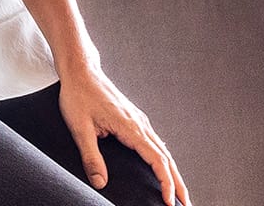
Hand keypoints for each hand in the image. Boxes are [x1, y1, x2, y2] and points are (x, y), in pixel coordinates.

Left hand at [57, 69, 190, 205]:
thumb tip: (100, 182)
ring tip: (178, 192)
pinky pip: (155, 143)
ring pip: (163, 150)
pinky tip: (163, 167)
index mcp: (131, 127)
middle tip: (185, 204)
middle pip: (166, 158)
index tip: (169, 201)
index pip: (157, 160)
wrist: (81, 71)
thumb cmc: (78, 95)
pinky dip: (163, 160)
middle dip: (177, 183)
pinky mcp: (134, 119)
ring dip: (172, 172)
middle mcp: (140, 124)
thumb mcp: (79, 128)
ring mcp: (139, 120)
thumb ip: (91, 157)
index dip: (165, 182)